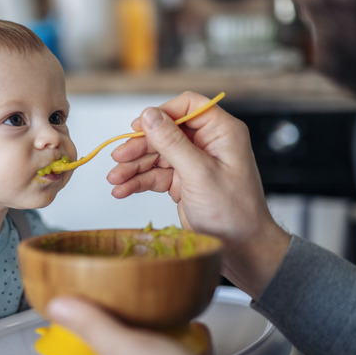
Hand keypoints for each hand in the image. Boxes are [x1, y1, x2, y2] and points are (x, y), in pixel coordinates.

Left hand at [47, 297, 222, 354]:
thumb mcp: (125, 349)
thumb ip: (91, 326)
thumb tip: (55, 305)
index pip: (66, 350)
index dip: (61, 325)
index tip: (65, 297)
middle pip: (103, 344)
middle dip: (107, 317)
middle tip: (111, 292)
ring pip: (139, 347)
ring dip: (147, 325)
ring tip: (154, 305)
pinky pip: (176, 353)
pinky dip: (184, 338)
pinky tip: (192, 328)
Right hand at [107, 91, 289, 297]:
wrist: (241, 248)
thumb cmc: (233, 212)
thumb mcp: (199, 174)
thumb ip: (172, 143)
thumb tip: (149, 115)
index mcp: (221, 133)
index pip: (188, 106)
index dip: (161, 113)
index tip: (139, 126)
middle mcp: (207, 144)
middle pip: (165, 132)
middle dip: (139, 146)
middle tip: (118, 158)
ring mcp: (194, 163)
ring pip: (156, 154)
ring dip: (133, 166)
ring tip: (115, 180)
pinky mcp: (183, 181)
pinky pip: (155, 174)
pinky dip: (138, 182)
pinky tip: (122, 190)